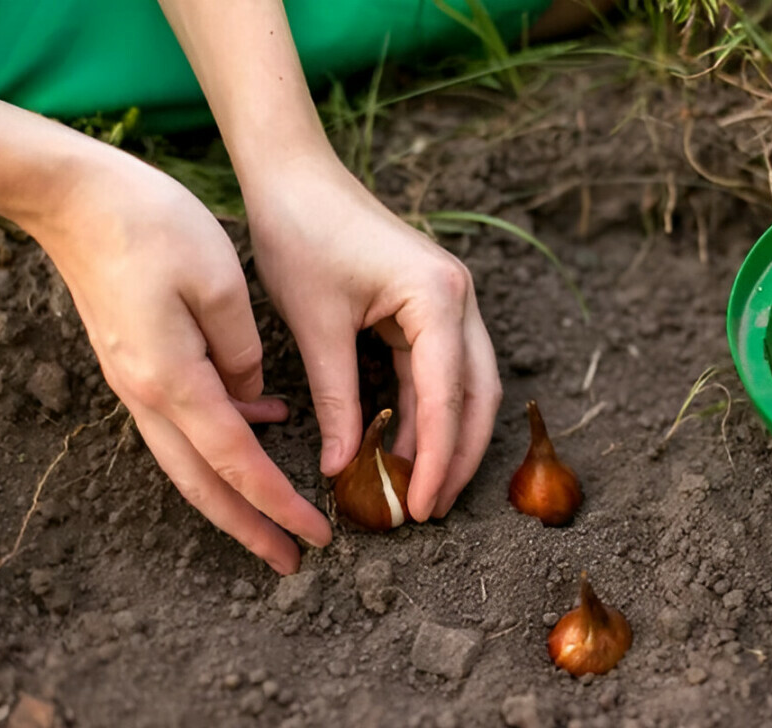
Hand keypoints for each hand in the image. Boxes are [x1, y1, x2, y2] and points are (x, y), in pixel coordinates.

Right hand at [31, 149, 330, 573]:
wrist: (73, 197)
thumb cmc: (151, 225)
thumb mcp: (220, 282)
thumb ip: (244, 352)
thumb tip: (256, 398)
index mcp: (174, 380)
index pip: (237, 462)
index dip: (278, 505)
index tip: (316, 536)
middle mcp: (147, 395)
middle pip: (203, 484)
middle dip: (249, 528)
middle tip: (291, 561)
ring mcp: (135, 383)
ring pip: (188, 462)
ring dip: (232, 496)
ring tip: (275, 519)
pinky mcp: (136, 365)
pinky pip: (182, 423)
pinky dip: (220, 443)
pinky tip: (261, 424)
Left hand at [243, 156, 501, 520]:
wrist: (294, 175)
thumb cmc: (300, 235)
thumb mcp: (316, 326)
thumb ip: (338, 400)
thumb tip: (343, 467)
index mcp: (437, 297)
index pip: (447, 396)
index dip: (438, 458)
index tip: (422, 506)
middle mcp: (458, 298)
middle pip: (478, 395)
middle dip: (459, 456)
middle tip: (430, 509)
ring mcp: (450, 301)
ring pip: (466, 386)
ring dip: (445, 437)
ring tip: (417, 488)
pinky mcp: (430, 306)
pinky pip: (439, 370)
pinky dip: (425, 411)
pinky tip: (403, 446)